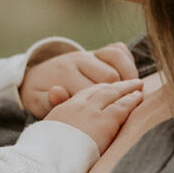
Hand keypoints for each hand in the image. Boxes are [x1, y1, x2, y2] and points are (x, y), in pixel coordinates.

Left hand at [18, 43, 138, 117]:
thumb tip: (57, 91)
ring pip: (116, 59)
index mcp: (64, 72)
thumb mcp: (40, 102)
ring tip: (134, 95)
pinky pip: (119, 50)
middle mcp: (78, 58)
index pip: (92, 90)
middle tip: (128, 110)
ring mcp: (90, 53)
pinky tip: (130, 81)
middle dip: (119, 94)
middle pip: (109, 75)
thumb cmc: (43, 96)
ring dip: (127, 77)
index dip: (102, 108)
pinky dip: (128, 64)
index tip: (109, 122)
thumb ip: (51, 101)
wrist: (39, 77)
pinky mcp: (98, 50)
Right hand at [46, 74, 142, 161]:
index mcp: (64, 109)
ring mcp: (92, 112)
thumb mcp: (47, 134)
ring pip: (113, 94)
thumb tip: (60, 119)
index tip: (109, 88)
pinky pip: (122, 106)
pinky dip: (132, 100)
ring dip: (127, 90)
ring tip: (138, 87)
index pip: (85, 94)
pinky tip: (139, 97)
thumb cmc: (47, 154)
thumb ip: (58, 124)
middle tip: (129, 83)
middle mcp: (79, 106)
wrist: (48, 160)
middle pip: (101, 90)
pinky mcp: (104, 121)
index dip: (100, 90)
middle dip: (116, 86)